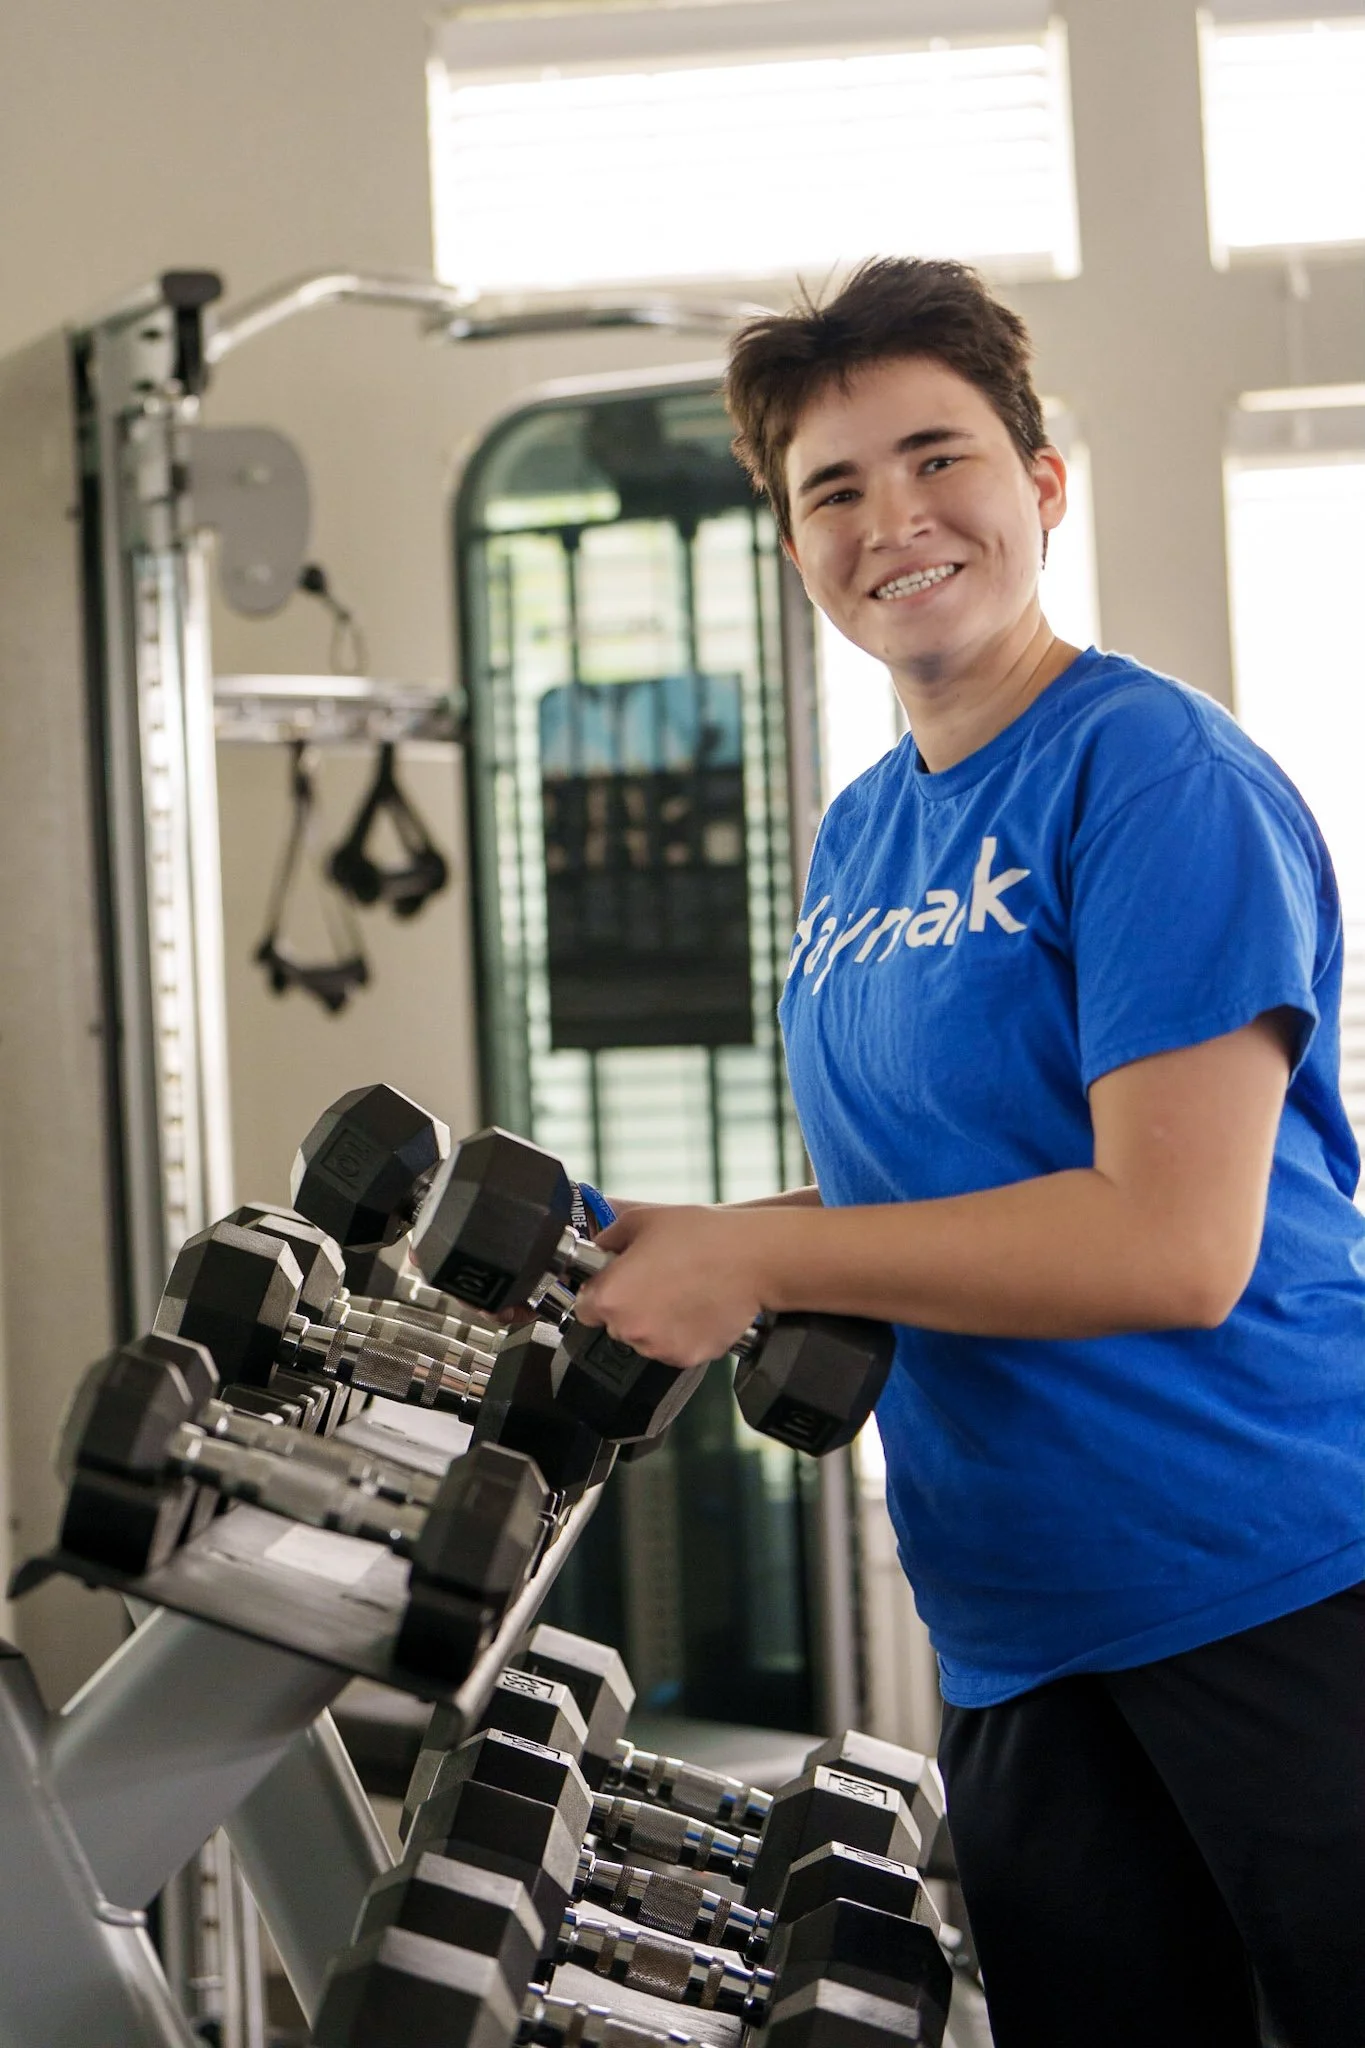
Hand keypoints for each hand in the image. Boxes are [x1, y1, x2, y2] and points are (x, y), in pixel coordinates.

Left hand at [573, 1205, 773, 1368]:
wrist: (751, 1257)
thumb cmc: (700, 1236)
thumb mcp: (640, 1220)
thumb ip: (607, 1240)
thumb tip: (597, 1252)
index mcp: (611, 1296)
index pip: (584, 1307)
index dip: (600, 1292)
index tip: (616, 1282)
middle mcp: (630, 1329)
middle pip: (614, 1325)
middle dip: (629, 1306)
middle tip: (656, 1280)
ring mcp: (659, 1348)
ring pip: (644, 1339)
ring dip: (654, 1322)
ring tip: (680, 1292)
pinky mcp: (687, 1358)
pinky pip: (672, 1348)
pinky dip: (680, 1333)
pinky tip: (696, 1307)